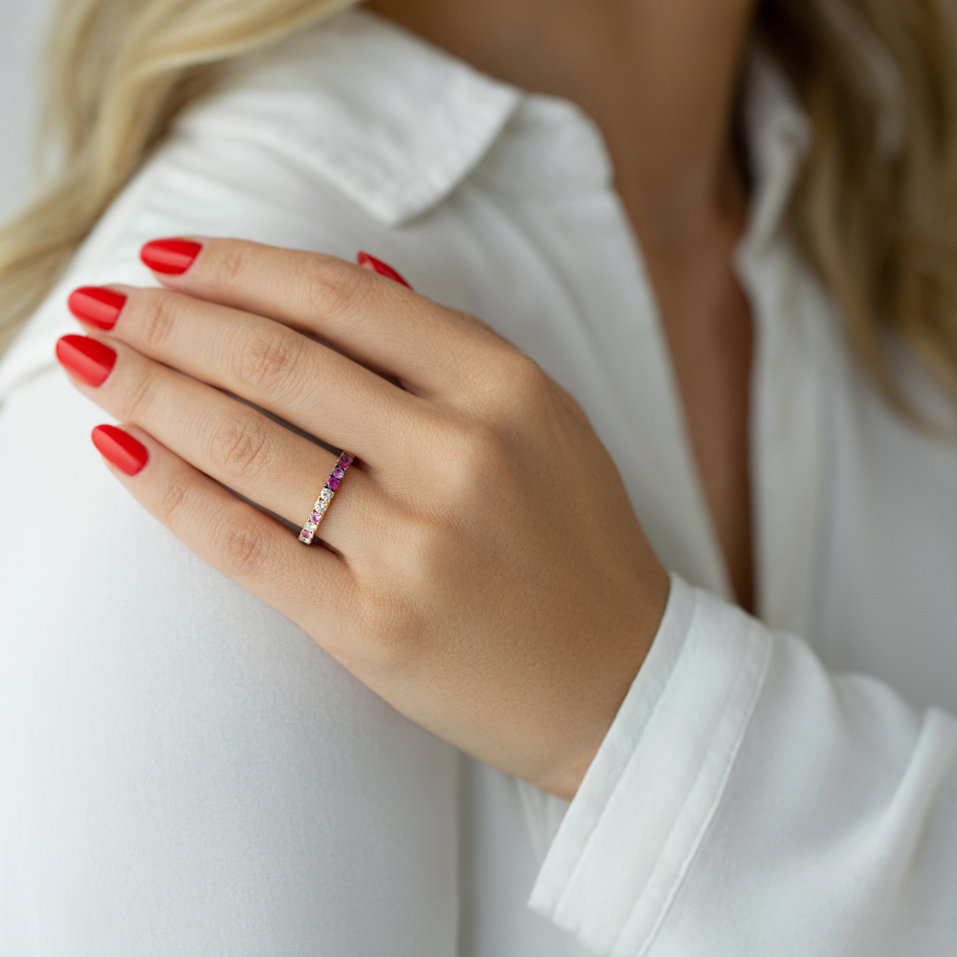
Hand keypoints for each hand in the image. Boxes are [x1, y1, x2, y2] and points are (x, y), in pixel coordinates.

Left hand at [55, 236, 671, 799]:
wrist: (619, 679)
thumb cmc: (578, 545)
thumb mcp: (543, 420)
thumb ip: (449, 347)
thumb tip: (352, 269)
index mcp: (505, 388)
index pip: (343, 300)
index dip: (242, 268)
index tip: (172, 257)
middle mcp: (461, 454)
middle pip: (280, 363)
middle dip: (172, 322)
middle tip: (106, 303)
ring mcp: (415, 545)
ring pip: (248, 446)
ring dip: (151, 393)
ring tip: (93, 361)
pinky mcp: (373, 627)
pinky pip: (245, 546)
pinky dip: (170, 491)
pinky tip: (120, 449)